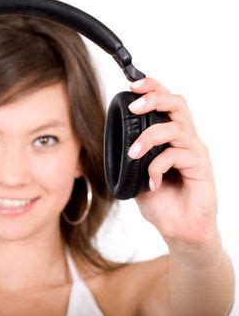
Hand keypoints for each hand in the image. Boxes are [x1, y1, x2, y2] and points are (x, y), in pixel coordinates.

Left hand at [126, 77, 217, 247]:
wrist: (179, 229)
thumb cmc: (161, 200)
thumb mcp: (137, 174)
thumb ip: (132, 156)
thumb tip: (113, 141)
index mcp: (170, 137)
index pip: (165, 104)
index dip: (152, 89)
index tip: (131, 86)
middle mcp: (185, 140)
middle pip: (177, 104)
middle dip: (154, 98)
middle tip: (134, 106)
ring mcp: (194, 152)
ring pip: (176, 128)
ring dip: (149, 137)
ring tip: (133, 154)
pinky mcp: (202, 168)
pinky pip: (178, 155)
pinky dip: (158, 167)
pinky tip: (151, 182)